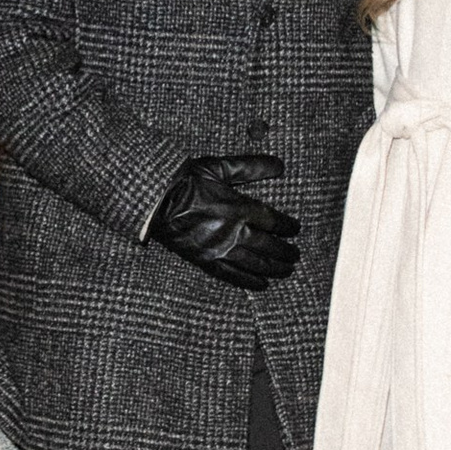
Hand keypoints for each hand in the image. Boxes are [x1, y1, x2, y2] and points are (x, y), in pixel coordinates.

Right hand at [148, 155, 300, 288]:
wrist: (155, 200)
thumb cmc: (185, 180)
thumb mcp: (219, 167)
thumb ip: (251, 166)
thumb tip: (279, 165)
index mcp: (239, 207)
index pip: (273, 221)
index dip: (288, 227)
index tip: (295, 229)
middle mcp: (234, 232)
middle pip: (269, 246)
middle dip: (285, 252)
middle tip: (295, 255)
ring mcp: (220, 249)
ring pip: (255, 263)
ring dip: (274, 269)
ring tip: (286, 271)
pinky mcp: (206, 260)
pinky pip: (233, 275)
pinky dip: (249, 281)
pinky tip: (262, 284)